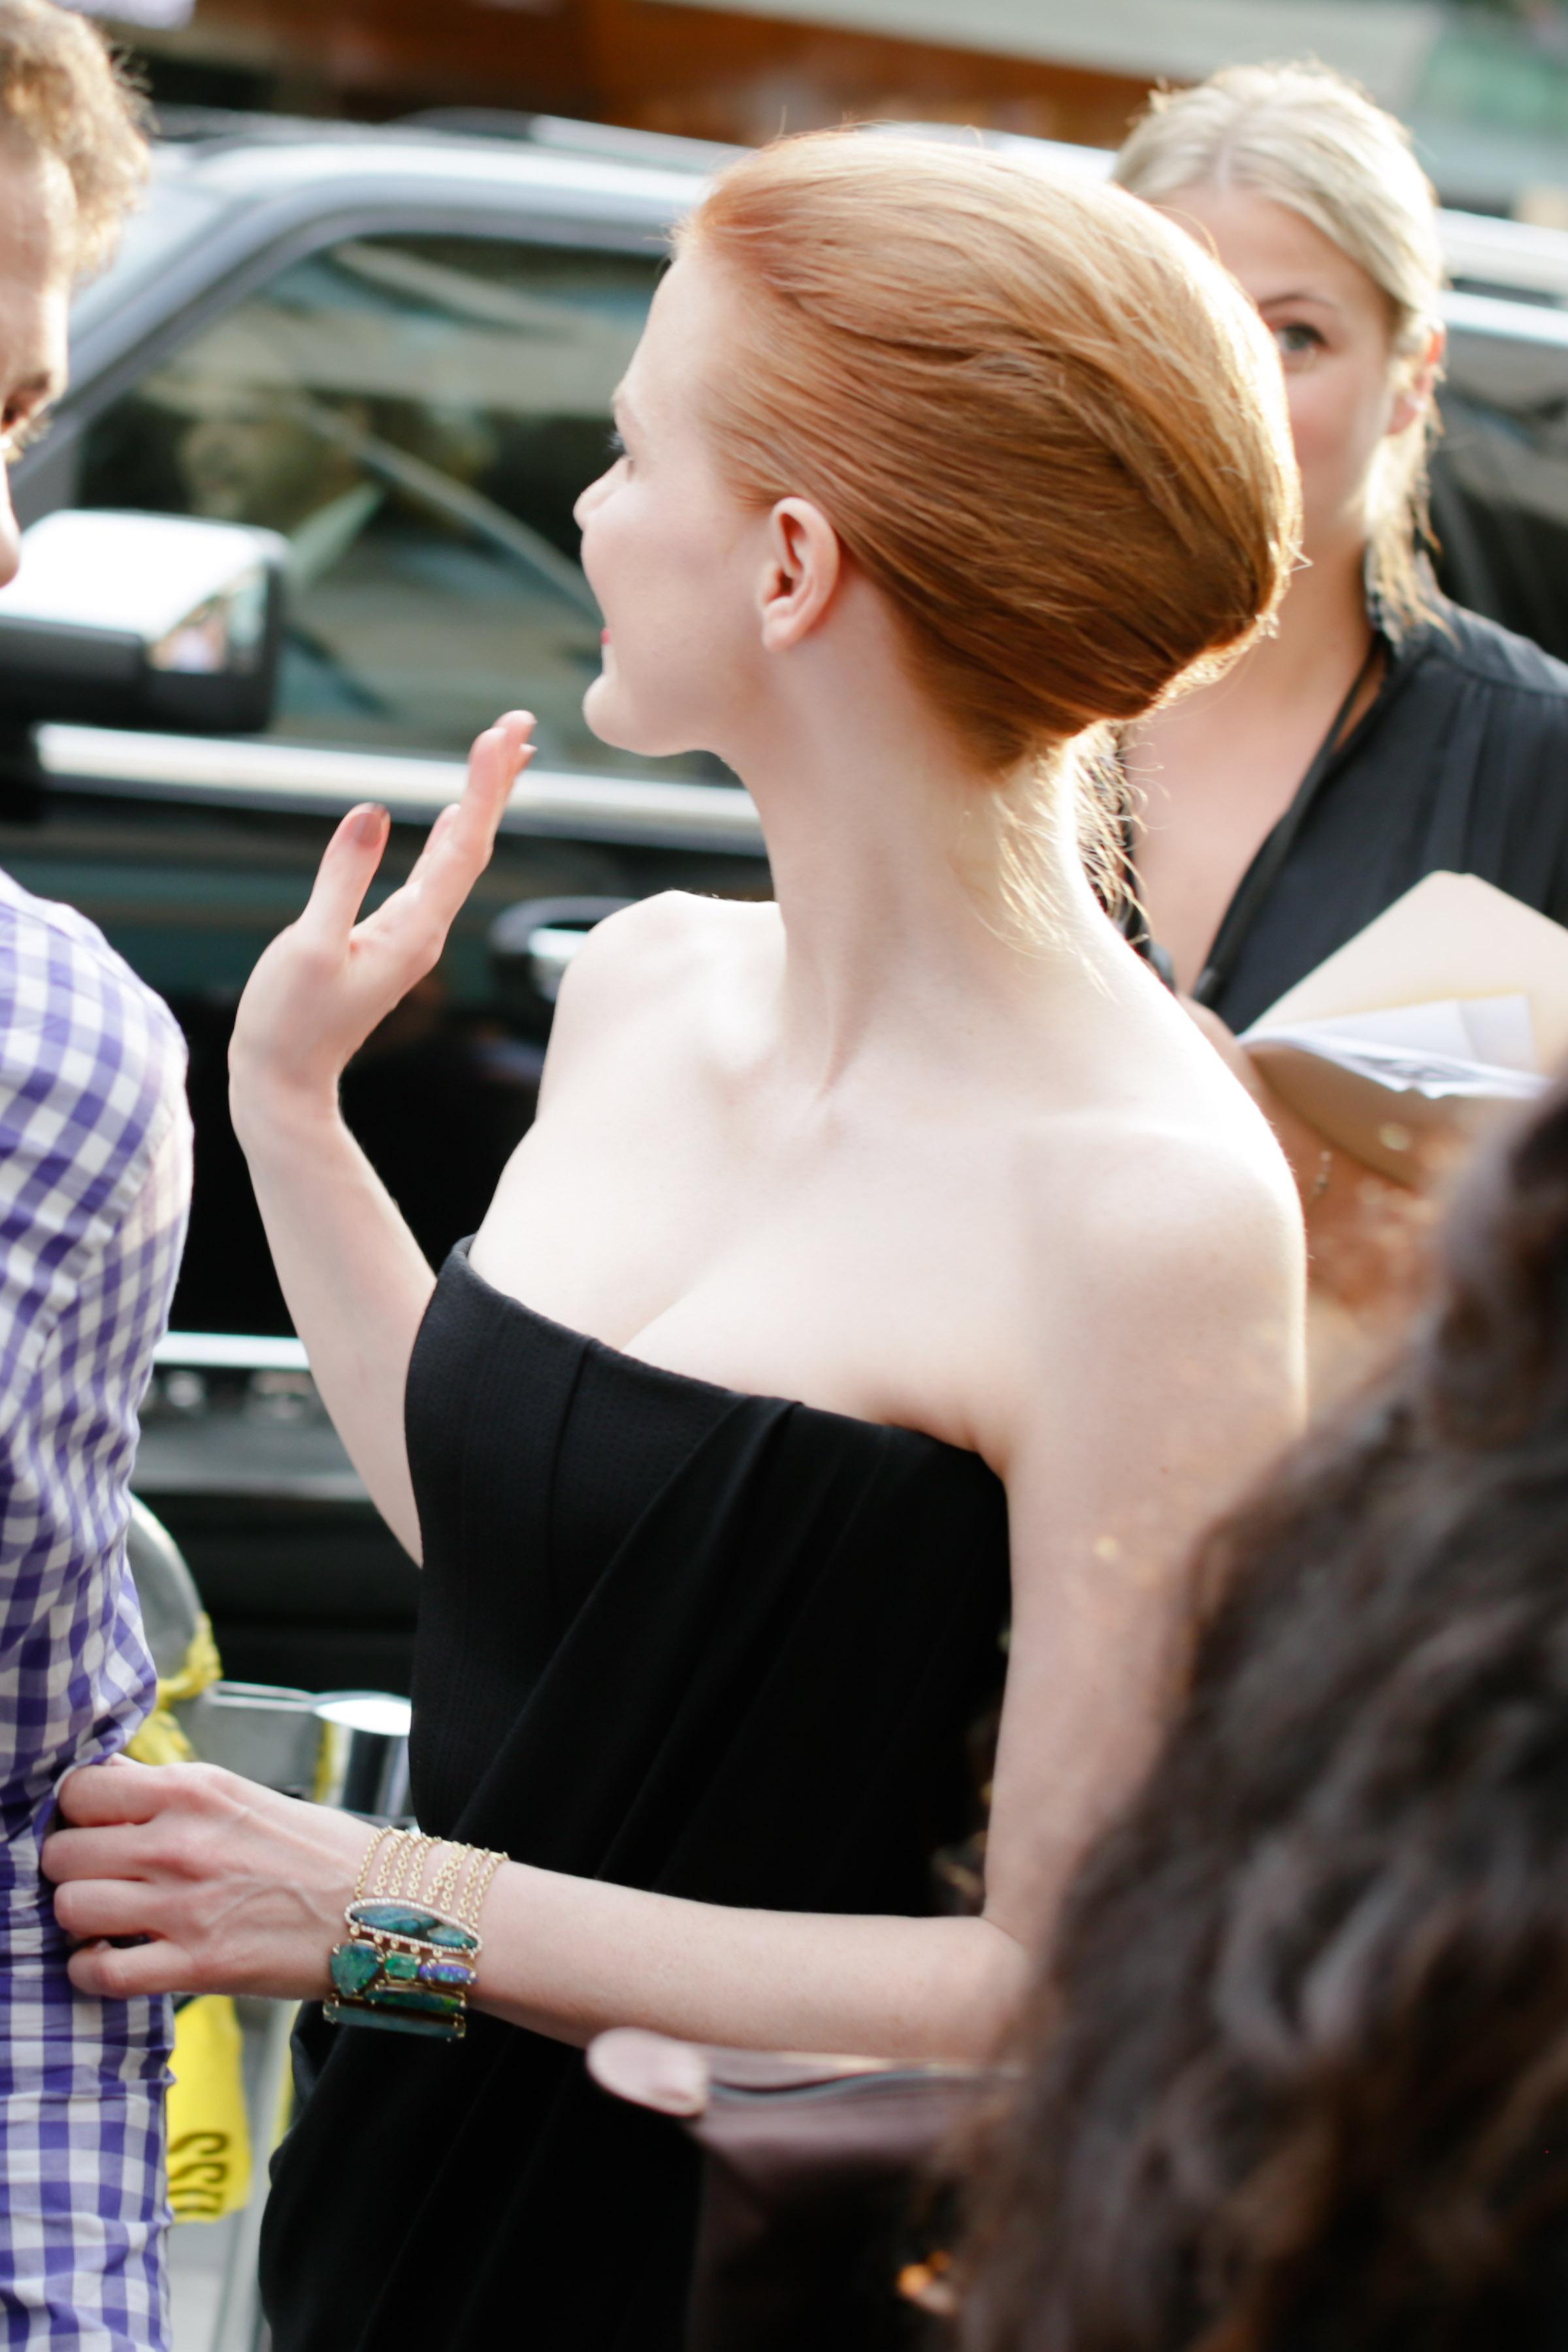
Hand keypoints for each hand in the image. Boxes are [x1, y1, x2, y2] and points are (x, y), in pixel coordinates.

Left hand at [42, 1756, 373, 2001]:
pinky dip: (92, 1973)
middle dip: (71, 1869)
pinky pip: (101, 1974)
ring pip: (71, 1909)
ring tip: (106, 1922)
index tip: (91, 1828)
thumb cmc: (316, 1851)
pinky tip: (113, 1962)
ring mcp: (185, 1906)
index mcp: (194, 1790)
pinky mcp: (197, 1965)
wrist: (383, 1906)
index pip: (80, 1789)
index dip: (76, 1813)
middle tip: (98, 1879)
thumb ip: (168, 1792)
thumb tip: (103, 1781)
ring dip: (79, 1921)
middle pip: (63, 1853)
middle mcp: (180, 1841)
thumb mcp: (239, 1795)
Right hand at [229, 710, 534, 1128]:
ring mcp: (412, 933)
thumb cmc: (289, 1020)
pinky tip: (459, 814)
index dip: (483, 788)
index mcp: (414, 930)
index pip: (463, 846)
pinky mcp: (392, 936)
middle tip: (520, 723)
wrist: (284, 1078)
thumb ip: (343, 879)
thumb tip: (373, 812)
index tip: (497, 736)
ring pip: (460, 854)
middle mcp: (426, 929)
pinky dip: (452, 834)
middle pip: (476, 842)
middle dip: (498, 781)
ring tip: (503, 754)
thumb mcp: (310, 945)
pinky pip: (436, 872)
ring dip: (481, 801)